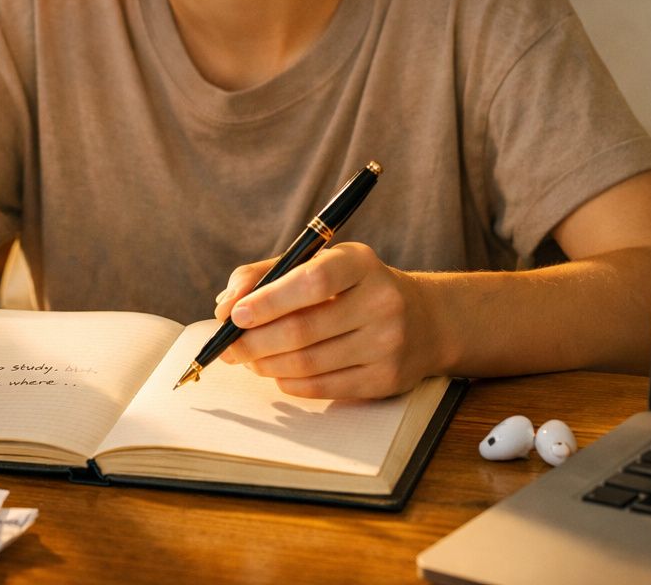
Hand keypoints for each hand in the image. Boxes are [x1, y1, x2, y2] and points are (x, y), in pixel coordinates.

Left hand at [210, 242, 447, 399]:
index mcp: (361, 263)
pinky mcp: (386, 379)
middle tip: (227, 346)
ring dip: (266, 365)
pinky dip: (289, 382)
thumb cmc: (354, 288)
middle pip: (303, 329)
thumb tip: (226, 304)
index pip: (312, 280)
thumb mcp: (320, 263)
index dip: (268, 299)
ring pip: (308, 363)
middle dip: (254, 341)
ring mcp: (387, 343)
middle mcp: (381, 301)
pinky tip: (277, 373)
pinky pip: (323, 388)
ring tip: (248, 359)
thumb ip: (268, 274)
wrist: (425, 321)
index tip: (234, 314)